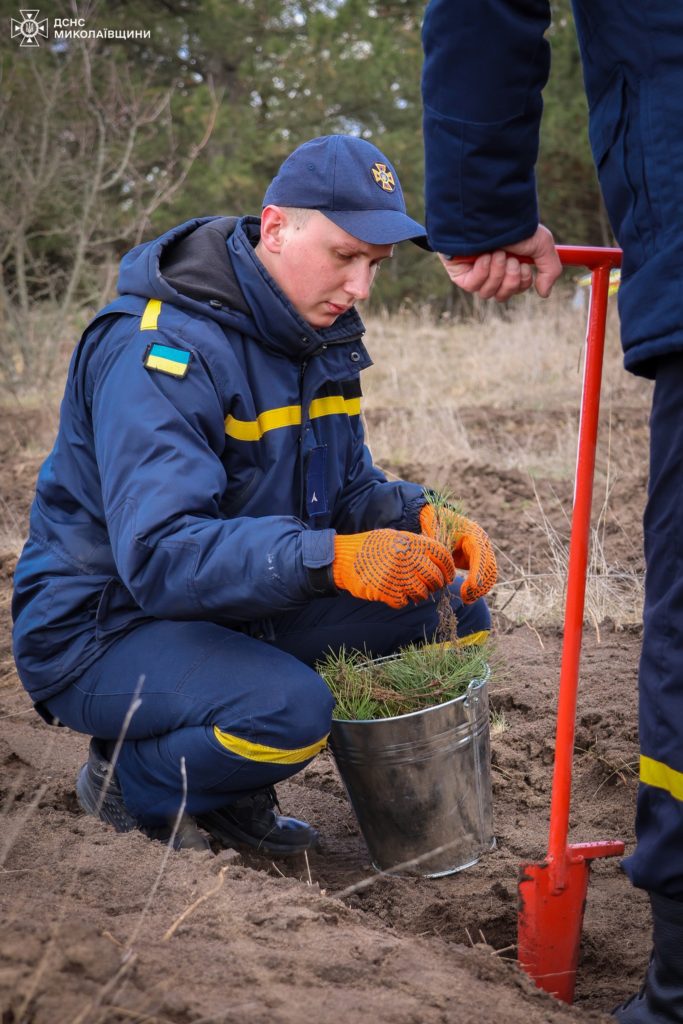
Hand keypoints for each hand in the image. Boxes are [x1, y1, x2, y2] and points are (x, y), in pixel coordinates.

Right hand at [332, 529, 454, 608]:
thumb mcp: (395, 538)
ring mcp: (398, 575)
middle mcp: (408, 558)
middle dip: (434, 585)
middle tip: (428, 586)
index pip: (442, 556)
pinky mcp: (387, 591)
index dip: (448, 569)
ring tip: (408, 589)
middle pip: (435, 578)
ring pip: (422, 593)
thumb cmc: (371, 547)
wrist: (342, 558)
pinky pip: (403, 601)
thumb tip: (437, 563)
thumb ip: (416, 547)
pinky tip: (391, 592)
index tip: (447, 576)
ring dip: (418, 595)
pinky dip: (399, 600)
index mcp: (412, 543)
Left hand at [419, 505, 496, 603]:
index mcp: (474, 535)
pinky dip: (478, 587)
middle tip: (465, 597)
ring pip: (490, 574)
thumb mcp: (438, 539)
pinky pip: (484, 575)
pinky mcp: (478, 559)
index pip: (480, 556)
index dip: (477, 573)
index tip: (470, 588)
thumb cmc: (435, 527)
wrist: (437, 518)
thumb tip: (445, 578)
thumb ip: (443, 556)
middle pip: (490, 567)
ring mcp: (483, 551)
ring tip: (466, 599)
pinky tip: (468, 596)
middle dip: (480, 585)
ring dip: (481, 589)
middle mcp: (483, 543)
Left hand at [438, 224, 560, 301]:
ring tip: (496, 253)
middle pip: (502, 296)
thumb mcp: (542, 245)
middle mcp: (491, 270)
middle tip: (511, 259)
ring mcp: (475, 273)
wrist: (491, 214)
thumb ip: (550, 270)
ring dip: (497, 272)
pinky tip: (483, 255)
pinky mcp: (460, 274)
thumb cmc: (516, 226)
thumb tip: (544, 293)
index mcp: (509, 265)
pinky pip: (473, 286)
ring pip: (488, 293)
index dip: (521, 282)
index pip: (516, 289)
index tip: (524, 266)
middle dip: (510, 278)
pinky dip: (482, 271)